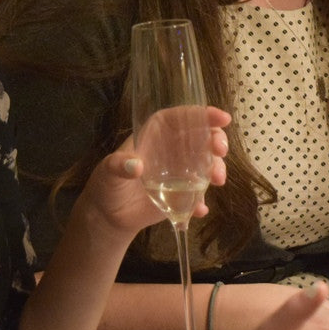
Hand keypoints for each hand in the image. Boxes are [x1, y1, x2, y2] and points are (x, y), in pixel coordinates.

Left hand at [78, 106, 229, 234]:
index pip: (181, 118)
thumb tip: (135, 166)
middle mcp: (173, 149)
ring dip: (216, 168)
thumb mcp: (107, 171)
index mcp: (156, 134)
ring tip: (217, 180)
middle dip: (216, 140)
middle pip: (201, 137)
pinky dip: (202, 201)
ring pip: (207, 163)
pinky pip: (198, 195)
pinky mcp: (183, 195)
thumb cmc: (107, 183)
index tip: (221, 118)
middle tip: (220, 150)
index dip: (202, 114)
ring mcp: (181, 172)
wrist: (109, 215)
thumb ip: (118, 165)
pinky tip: (199, 209)